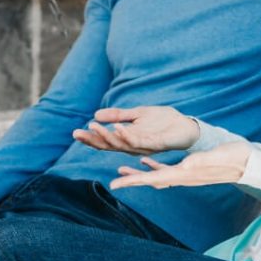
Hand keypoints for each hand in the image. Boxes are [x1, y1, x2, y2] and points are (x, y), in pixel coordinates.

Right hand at [72, 106, 200, 154]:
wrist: (186, 126)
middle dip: (93, 139)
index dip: (90, 138)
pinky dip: (127, 135)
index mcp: (128, 139)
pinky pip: (139, 141)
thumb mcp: (137, 114)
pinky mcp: (156, 143)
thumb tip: (95, 114)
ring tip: (94, 127)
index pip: (105, 141)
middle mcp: (133, 145)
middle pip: (109, 145)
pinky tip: (118, 127)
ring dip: (107, 136)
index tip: (75, 132)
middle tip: (77, 133)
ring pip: (121, 144)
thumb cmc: (163, 121)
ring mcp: (144, 145)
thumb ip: (118, 115)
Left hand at [109, 142, 250, 189]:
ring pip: (157, 176)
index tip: (117, 184)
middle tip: (113, 182)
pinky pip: (167, 170)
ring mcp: (186, 175)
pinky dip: (154, 167)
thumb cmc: (235, 158)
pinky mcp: (190, 170)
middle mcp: (183, 177)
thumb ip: (200, 160)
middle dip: (132, 180)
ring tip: (122, 171)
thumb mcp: (218, 156)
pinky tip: (145, 162)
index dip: (135, 181)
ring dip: (140, 175)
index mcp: (186, 174)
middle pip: (152, 180)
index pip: (155, 179)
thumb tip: (184, 165)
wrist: (248, 164)